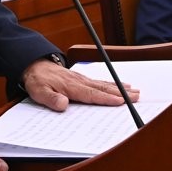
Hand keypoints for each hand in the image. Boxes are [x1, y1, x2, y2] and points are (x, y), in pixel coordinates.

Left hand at [21, 59, 139, 111]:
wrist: (35, 65)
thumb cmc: (38, 81)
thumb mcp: (39, 92)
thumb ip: (51, 99)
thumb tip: (63, 105)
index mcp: (71, 87)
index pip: (92, 94)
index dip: (106, 98)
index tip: (121, 101)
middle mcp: (80, 81)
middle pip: (103, 88)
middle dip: (121, 93)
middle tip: (136, 96)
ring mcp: (83, 79)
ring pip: (105, 84)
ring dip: (120, 87)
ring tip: (135, 91)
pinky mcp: (83, 78)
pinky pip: (101, 81)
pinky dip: (113, 83)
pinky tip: (121, 85)